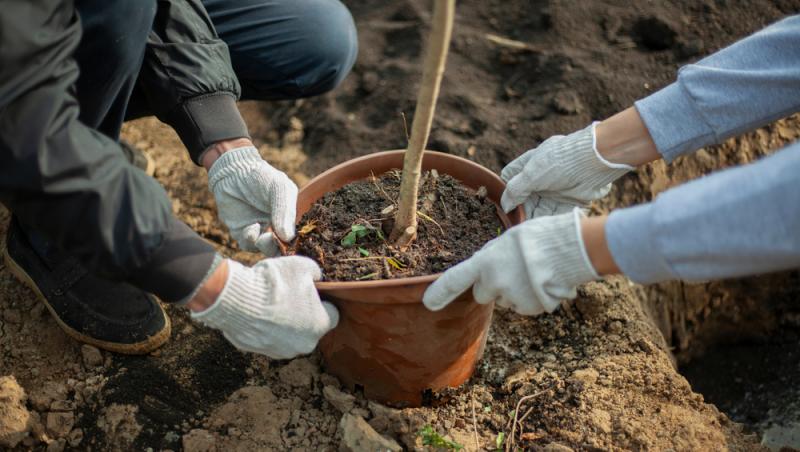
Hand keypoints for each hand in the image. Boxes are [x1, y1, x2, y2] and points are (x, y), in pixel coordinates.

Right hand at [190, 256, 338, 358]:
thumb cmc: (275, 283)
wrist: (237, 299)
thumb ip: (315, 273)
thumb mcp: (303, 266)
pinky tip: (257, 311)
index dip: (322, 301)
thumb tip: (315, 277)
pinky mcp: (260, 351)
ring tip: (270, 302)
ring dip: (283, 321)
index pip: (331, 314)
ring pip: (288, 334)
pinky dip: (265, 327)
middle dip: (302, 312)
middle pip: (309, 326)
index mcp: (320, 325)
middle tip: (289, 294)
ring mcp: (281, 351)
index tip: (311, 292)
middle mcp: (304, 344)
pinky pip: (268, 337)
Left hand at [208, 146, 297, 255]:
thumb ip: (285, 212)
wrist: (233, 172)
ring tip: (264, 235)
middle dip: (281, 248)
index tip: (295, 244)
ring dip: (266, 246)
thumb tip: (288, 238)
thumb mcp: (280, 189)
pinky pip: (249, 246)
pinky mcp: (243, 233)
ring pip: (267, 250)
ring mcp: (260, 231)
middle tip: (276, 240)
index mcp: (291, 217)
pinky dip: (251, 241)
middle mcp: (278, 226)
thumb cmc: (262, 177)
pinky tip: (251, 228)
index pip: (299, 236)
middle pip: (284, 247)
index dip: (298, 243)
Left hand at [423, 208, 598, 315]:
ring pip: (505, 300)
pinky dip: (530, 297)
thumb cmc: (540, 236)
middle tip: (510, 269)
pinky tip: (541, 281)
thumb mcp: (508, 238)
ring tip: (532, 272)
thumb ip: (492, 256)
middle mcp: (495, 284)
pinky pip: (524, 306)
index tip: (428, 303)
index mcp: (486, 262)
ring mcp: (513, 299)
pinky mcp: (530, 309)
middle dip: (491, 286)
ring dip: (513, 291)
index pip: (456, 279)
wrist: (572, 249)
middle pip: (482, 294)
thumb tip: (485, 268)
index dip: (440, 292)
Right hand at [500, 123, 631, 218]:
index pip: (511, 176)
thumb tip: (504, 205)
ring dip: (534, 217)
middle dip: (520, 209)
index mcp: (531, 163)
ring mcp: (556, 188)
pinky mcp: (570, 200)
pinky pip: (556, 213)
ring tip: (528, 228)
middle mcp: (543, 176)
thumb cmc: (560, 162)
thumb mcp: (531, 174)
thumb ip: (514, 190)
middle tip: (515, 222)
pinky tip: (543, 229)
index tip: (501, 204)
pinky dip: (549, 221)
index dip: (506, 189)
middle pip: (526, 197)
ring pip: (540, 207)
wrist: (595, 162)